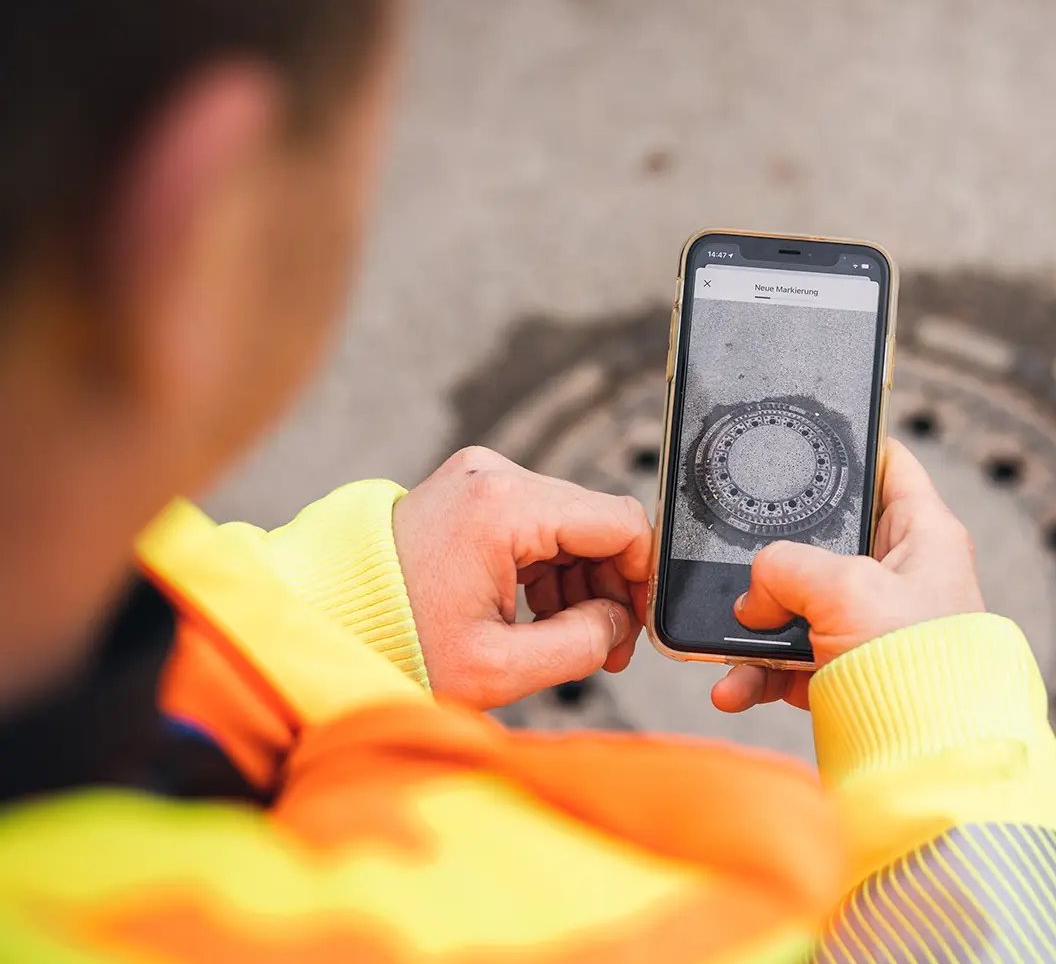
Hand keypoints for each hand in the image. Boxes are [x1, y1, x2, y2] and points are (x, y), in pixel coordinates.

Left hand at [393, 446, 652, 708]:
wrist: (326, 624)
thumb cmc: (396, 646)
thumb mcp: (501, 667)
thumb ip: (583, 644)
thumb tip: (622, 622)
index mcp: (504, 507)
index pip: (621, 522)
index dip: (644, 578)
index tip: (638, 627)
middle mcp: (495, 475)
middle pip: (597, 521)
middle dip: (611, 585)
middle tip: (604, 647)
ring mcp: (480, 477)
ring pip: (570, 523)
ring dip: (581, 580)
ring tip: (567, 638)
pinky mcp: (470, 489)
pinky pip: (537, 522)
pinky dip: (550, 567)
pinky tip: (538, 613)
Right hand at [711, 438, 983, 711]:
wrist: (928, 762)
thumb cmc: (918, 664)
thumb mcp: (845, 588)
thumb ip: (786, 567)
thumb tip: (753, 597)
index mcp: (924, 535)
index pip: (889, 466)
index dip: (851, 445)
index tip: (805, 440)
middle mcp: (901, 577)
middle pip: (825, 542)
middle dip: (775, 557)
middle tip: (740, 559)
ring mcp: (872, 628)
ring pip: (798, 607)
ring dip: (753, 628)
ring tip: (721, 644)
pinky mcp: (846, 673)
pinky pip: (789, 662)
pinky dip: (756, 674)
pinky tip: (732, 687)